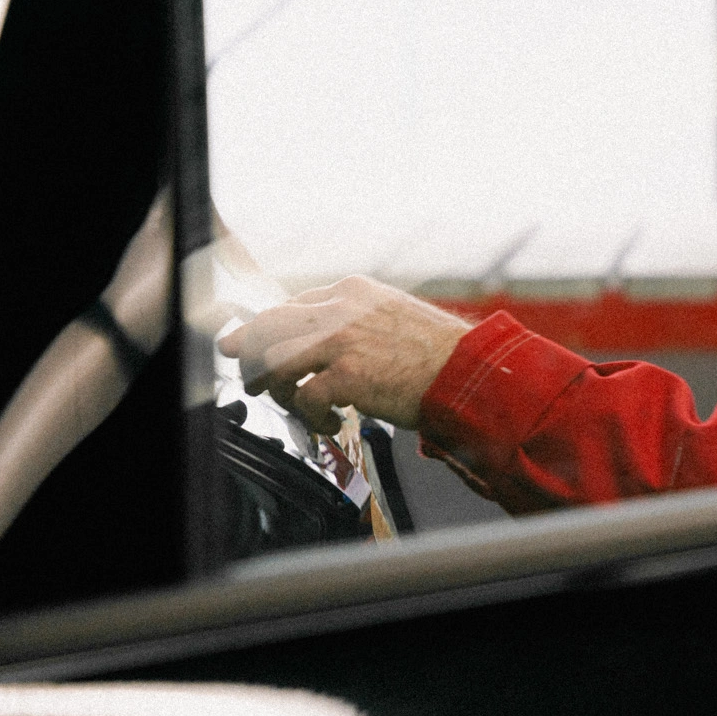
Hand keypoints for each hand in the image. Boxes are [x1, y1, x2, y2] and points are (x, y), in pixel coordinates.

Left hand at [217, 275, 472, 434]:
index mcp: (352, 292)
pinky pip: (304, 398)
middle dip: (249, 354)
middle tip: (251, 379)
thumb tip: (320, 339)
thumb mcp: (391, 315)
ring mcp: (342, 341)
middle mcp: (341, 310)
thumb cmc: (437, 351)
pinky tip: (330, 423)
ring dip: (277, 389)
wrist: (467, 370)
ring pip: (274, 360)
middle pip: (268, 325)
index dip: (267, 330)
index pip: (290, 305)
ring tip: (294, 405)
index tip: (255, 346)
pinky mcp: (347, 376)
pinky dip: (311, 417)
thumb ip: (355, 319)